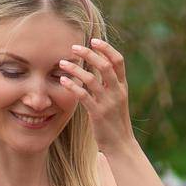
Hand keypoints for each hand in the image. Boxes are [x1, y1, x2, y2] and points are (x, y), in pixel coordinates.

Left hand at [61, 37, 133, 151]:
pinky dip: (72, 86)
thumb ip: (110, 83)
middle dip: (89, 54)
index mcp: (123, 87)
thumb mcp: (117, 100)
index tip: (94, 41)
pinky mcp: (98, 113)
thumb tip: (99, 65)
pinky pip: (83, 95)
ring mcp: (108, 103)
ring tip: (62, 63)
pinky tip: (63, 80)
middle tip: (74, 47)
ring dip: (75, 69)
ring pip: (91, 79)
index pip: (118, 61)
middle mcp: (117, 92)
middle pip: (105, 66)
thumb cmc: (115, 121)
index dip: (107, 49)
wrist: (120, 144)